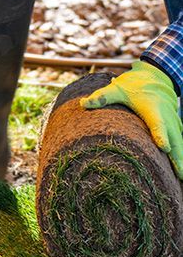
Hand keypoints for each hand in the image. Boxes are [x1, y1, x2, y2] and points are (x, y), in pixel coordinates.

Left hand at [80, 59, 182, 179]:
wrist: (155, 78)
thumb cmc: (134, 86)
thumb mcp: (117, 89)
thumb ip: (102, 97)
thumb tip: (83, 103)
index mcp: (152, 109)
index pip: (157, 123)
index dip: (160, 135)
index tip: (164, 146)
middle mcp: (166, 118)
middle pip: (174, 139)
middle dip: (178, 157)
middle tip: (181, 174)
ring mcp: (174, 123)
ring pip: (180, 143)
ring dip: (181, 160)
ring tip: (182, 178)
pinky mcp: (176, 128)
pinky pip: (180, 144)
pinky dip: (181, 157)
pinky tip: (180, 173)